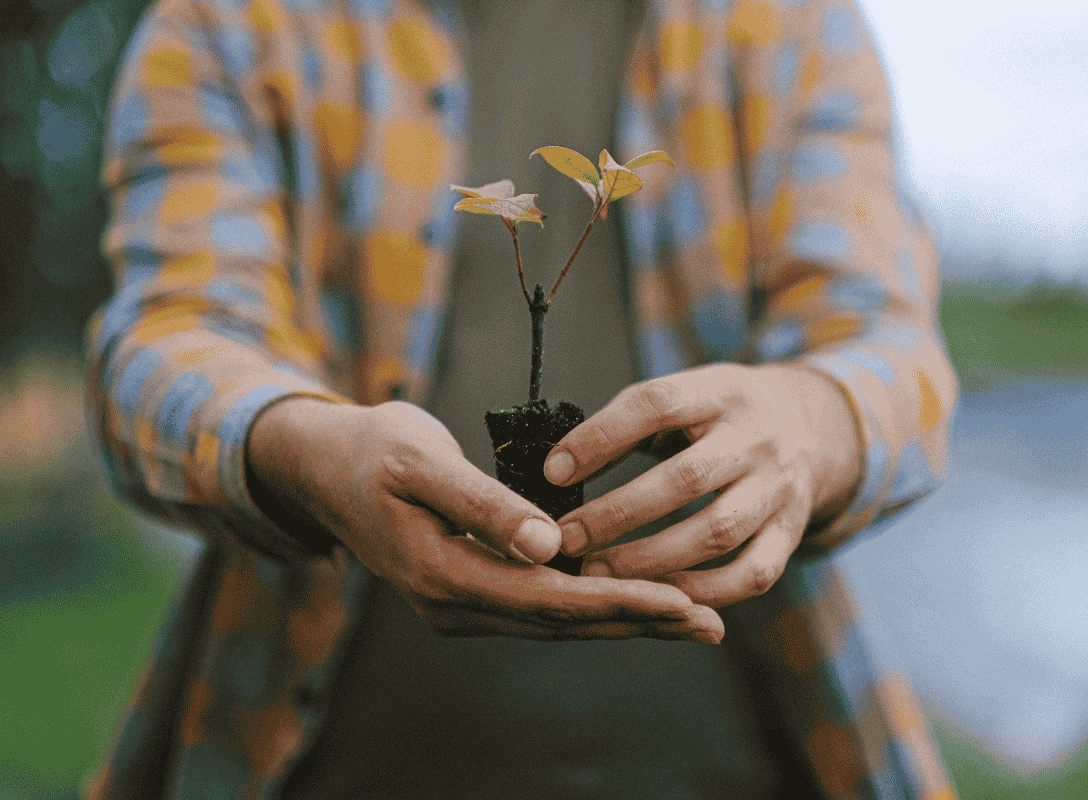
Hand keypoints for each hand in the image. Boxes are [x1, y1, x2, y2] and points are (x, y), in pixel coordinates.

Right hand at [247, 397, 722, 641]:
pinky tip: (633, 598)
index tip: (682, 601)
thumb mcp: (420, 460)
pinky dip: (590, 603)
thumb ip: (483, 502)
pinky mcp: (467, 590)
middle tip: (711, 624)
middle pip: (561, 621)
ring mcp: (457, 603)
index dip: (619, 600)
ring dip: (622, 619)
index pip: (549, 598)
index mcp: (440, 572)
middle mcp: (451, 603)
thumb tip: (549, 546)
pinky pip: (540, 606)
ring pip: (554, 620)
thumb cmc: (371, 450)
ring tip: (690, 619)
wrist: (322, 467)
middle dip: (638, 622)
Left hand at [542, 363, 861, 607]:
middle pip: (686, 478)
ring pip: (717, 532)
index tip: (553, 472)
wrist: (809, 428)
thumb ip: (627, 425)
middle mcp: (757, 437)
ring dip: (651, 559)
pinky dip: (702, 591)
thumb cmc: (716, 418)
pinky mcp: (791, 532)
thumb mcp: (683, 397)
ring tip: (597, 573)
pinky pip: (751, 574)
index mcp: (721, 391)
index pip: (657, 404)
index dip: (601, 437)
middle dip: (618, 513)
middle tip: (567, 539)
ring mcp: (780, 488)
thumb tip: (558, 468)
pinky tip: (657, 596)